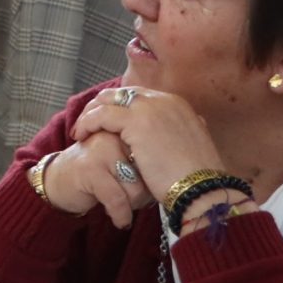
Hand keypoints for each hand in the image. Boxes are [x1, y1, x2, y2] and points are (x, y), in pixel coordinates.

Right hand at [35, 133, 151, 228]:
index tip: (146, 190)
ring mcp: (100, 151)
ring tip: (122, 207)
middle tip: (132, 201)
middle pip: (148, 175)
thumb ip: (145, 162)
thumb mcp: (123, 162)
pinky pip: (118, 199)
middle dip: (144, 195)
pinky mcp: (89, 169)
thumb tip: (173, 180)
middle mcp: (112, 135)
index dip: (153, 182)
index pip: (155, 160)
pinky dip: (121, 215)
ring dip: (132, 207)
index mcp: (124, 131)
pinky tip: (119, 220)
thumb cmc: (97, 175)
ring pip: (136, 189)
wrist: (57, 181)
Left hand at [70, 86, 221, 202]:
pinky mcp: (135, 121)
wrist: (202, 189)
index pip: (136, 96)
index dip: (117, 107)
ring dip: (90, 114)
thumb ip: (178, 131)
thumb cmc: (196, 177)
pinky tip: (81, 136)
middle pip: (119, 93)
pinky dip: (87, 123)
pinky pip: (101, 115)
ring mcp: (149, 108)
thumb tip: (169, 132)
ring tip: (80, 131)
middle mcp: (163, 100)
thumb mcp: (190, 145)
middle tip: (87, 124)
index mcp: (176, 103)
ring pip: (107, 100)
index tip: (104, 123)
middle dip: (99, 106)